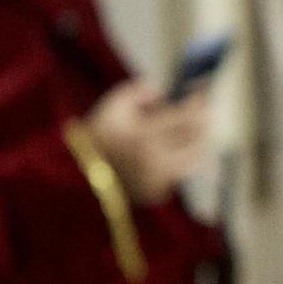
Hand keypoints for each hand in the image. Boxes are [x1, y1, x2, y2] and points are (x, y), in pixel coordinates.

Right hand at [84, 80, 211, 206]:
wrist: (77, 175)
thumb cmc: (96, 136)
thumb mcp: (112, 105)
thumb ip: (138, 90)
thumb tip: (162, 92)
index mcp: (145, 136)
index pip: (187, 116)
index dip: (199, 101)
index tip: (200, 91)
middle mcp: (157, 160)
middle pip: (200, 138)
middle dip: (205, 120)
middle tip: (204, 109)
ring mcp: (159, 179)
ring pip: (198, 158)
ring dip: (202, 140)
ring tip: (197, 128)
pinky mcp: (158, 192)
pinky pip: (183, 173)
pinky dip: (187, 158)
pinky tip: (184, 147)